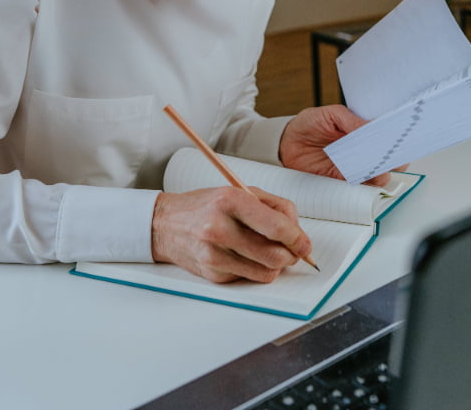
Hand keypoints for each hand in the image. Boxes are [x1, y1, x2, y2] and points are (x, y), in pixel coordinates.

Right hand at [151, 186, 311, 283]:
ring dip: (276, 266)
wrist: (165, 224)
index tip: (305, 244)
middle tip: (293, 251)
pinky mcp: (212, 274)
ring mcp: (214, 254)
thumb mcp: (239, 192)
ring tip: (270, 252)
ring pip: (265, 272)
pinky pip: (248, 278)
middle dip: (291, 256)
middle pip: (274, 255)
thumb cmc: (206, 205)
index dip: (298, 238)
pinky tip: (245, 255)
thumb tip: (298, 232)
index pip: (275, 227)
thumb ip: (274, 207)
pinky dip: (255, 269)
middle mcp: (219, 228)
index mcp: (229, 201)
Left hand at [280, 105, 406, 186]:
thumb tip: (369, 125)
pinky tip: (363, 176)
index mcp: (362, 130)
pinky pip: (359, 185)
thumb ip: (350, 120)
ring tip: (377, 166)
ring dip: (381, 171)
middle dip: (394, 157)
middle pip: (388, 157)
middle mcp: (362, 150)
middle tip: (391, 154)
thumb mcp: (330, 114)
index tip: (399, 137)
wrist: (286, 143)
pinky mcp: (342, 180)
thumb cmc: (308, 124)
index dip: (396, 137)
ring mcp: (354, 166)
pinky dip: (364, 183)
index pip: (387, 135)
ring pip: (378, 174)